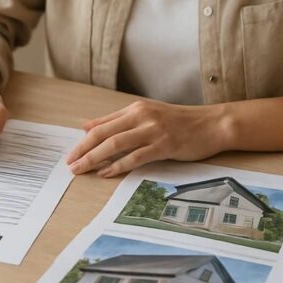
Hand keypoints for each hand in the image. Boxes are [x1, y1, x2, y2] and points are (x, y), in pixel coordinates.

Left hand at [65, 99, 225, 176]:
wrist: (212, 124)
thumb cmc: (179, 122)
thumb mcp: (147, 115)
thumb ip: (118, 120)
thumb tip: (88, 126)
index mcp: (135, 109)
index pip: (102, 124)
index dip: (83, 140)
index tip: (71, 153)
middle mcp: (141, 116)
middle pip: (104, 134)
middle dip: (83, 150)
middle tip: (70, 164)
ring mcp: (153, 130)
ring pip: (116, 144)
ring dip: (95, 158)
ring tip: (82, 169)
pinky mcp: (164, 145)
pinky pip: (136, 156)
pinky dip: (118, 166)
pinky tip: (107, 173)